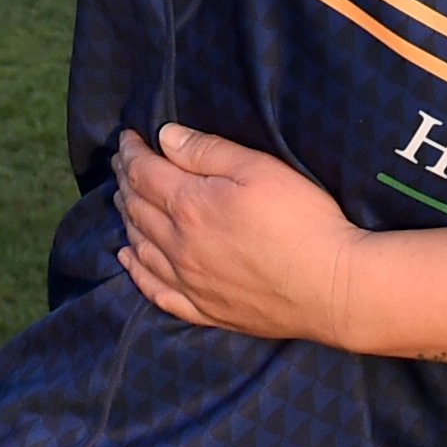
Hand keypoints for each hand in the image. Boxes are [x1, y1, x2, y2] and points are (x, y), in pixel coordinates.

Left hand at [114, 125, 364, 343]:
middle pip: (138, 209)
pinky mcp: (200, 309)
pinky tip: (127, 259)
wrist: (326, 286)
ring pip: (140, 247)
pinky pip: (153, 289)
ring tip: (121, 198)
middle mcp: (177, 246)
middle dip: (125, 181)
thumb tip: (164, 137)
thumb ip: (208, 152)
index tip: (126, 137)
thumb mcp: (259, 169)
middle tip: (120, 163)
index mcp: (190, 206)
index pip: (146, 174)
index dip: (132, 153)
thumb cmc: (299, 217)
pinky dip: (134, 270)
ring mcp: (186, 282)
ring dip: (125, 219)